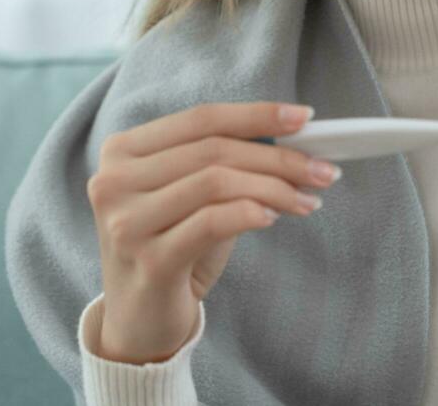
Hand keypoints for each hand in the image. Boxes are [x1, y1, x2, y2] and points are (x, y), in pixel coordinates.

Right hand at [86, 101, 334, 363]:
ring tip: (309, 200)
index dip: (257, 115)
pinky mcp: (147, 260)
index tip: (305, 118)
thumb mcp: (195, 196)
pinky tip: (273, 218)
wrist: (140, 322)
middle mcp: (113, 181)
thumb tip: (295, 141)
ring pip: (216, 181)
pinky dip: (250, 213)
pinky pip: (212, 222)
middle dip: (279, 157)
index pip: (202, 119)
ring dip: (275, 188)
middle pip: (214, 150)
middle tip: (324, 170)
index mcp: (122, 150)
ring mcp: (125, 221)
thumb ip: (227, 163)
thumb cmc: (174, 247)